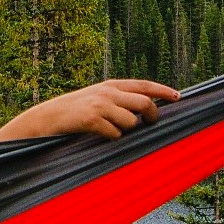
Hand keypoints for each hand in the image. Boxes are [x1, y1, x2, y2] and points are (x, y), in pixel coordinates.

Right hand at [0, 79, 178, 141]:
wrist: (45, 118)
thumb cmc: (73, 112)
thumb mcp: (95, 98)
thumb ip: (116, 100)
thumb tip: (143, 110)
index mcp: (110, 85)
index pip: (143, 85)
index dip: (162, 90)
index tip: (178, 96)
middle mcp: (107, 92)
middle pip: (144, 103)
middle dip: (152, 115)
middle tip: (152, 124)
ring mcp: (100, 105)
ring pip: (131, 122)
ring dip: (126, 131)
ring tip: (110, 131)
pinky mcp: (92, 119)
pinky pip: (115, 134)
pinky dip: (111, 138)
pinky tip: (99, 136)